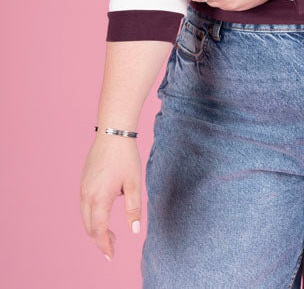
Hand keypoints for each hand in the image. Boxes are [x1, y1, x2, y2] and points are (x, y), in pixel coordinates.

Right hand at [80, 134, 141, 261]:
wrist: (113, 133)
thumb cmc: (126, 157)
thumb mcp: (134, 183)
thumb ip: (134, 208)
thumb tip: (135, 230)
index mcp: (99, 198)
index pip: (99, 231)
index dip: (105, 246)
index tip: (111, 256)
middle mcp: (87, 195)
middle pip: (89, 227)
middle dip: (100, 240)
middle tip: (113, 247)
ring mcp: (83, 188)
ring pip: (85, 217)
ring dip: (95, 229)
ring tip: (111, 234)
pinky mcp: (83, 181)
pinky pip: (84, 205)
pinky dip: (92, 216)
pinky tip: (103, 214)